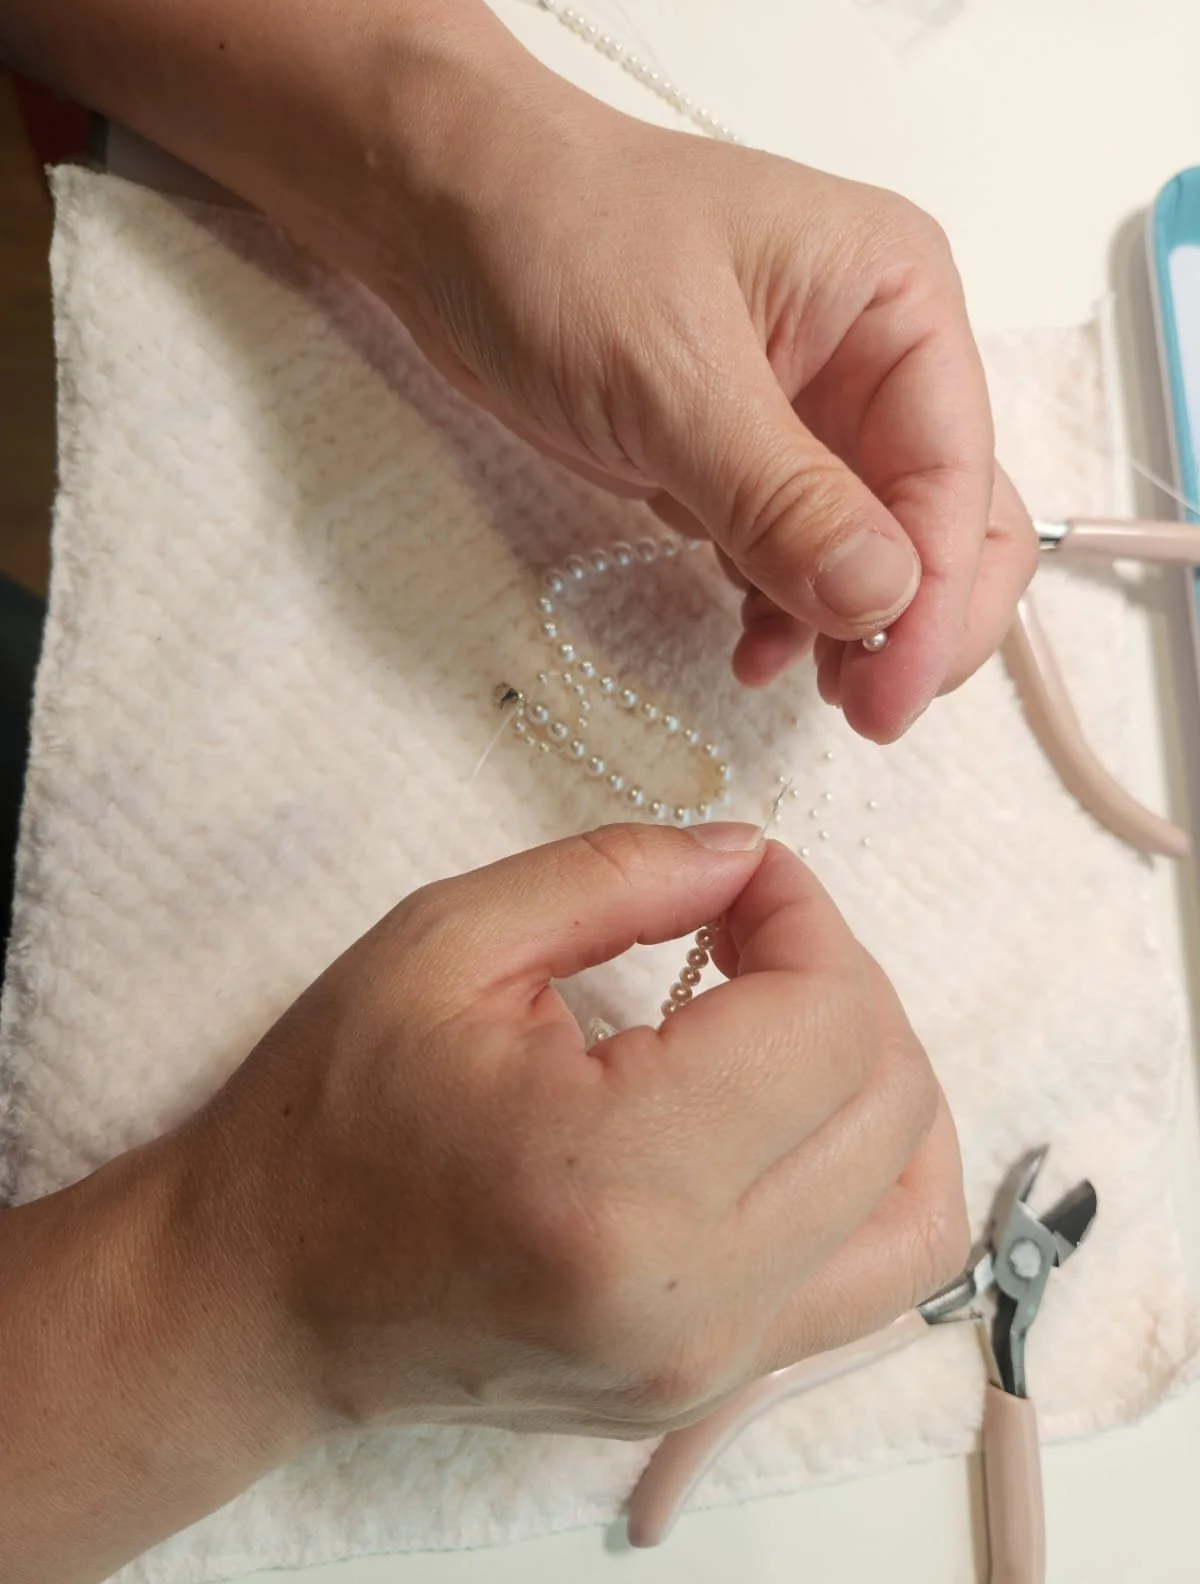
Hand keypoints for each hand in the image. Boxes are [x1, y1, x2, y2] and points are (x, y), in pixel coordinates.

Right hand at [196, 824, 967, 1436]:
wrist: (263, 1297)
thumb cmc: (329, 1111)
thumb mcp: (445, 942)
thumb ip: (617, 873)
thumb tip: (749, 856)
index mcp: (615, 1177)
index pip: (827, 1023)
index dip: (806, 917)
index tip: (741, 880)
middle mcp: (692, 1298)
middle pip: (890, 1104)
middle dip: (844, 979)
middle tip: (751, 934)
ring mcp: (711, 1364)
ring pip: (916, 1209)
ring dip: (880, 1081)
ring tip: (786, 1023)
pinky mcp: (709, 1390)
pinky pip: (871, 1281)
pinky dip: (869, 1178)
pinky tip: (789, 1117)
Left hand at [345, 65, 1037, 741]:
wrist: (448, 217)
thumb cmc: (560, 242)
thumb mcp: (674, 373)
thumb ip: (782, 496)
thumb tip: (882, 600)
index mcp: (894, 301)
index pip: (955, 473)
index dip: (936, 597)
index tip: (889, 695)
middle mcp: (871, 359)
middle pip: (947, 517)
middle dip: (917, 619)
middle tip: (865, 711)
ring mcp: (811, 415)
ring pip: (878, 550)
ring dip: (855, 626)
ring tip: (805, 686)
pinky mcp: (746, 459)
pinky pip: (802, 555)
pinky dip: (790, 611)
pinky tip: (752, 650)